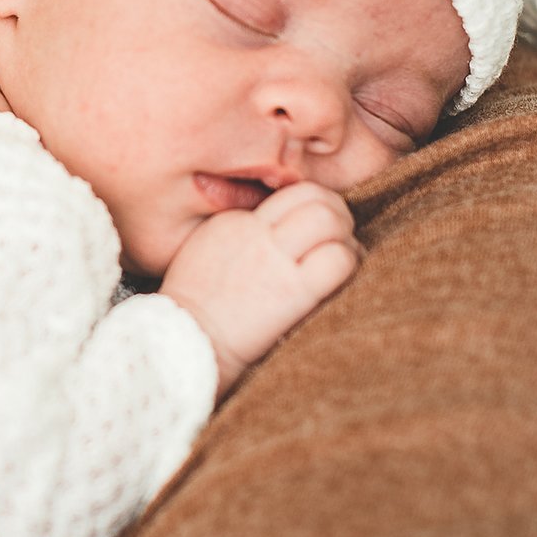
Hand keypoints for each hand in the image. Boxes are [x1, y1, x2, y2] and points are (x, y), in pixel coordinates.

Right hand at [159, 181, 360, 393]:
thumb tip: (276, 229)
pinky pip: (337, 259)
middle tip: (340, 234)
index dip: (311, 204)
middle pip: (312, 196)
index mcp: (233, 220)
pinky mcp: (293, 290)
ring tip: (345, 254)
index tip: (315, 226)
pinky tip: (344, 275)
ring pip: (328, 218)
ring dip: (345, 234)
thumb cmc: (194, 309)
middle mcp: (254, 230)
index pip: (288, 192)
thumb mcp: (206, 252)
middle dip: (336, 211)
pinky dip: (350, 262)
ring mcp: (274, 258)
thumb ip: (237, 232)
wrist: (186, 344)